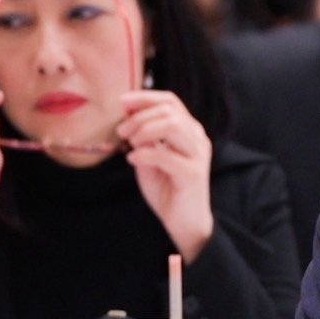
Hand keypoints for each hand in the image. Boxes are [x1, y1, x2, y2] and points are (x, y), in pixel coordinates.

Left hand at [118, 90, 213, 261]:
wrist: (183, 220)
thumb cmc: (166, 188)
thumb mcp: (149, 158)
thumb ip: (142, 137)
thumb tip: (128, 113)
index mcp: (188, 130)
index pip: (171, 101)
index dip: (145, 97)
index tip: (122, 101)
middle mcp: (197, 138)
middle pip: (170, 111)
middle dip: (139, 117)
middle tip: (121, 132)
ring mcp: (198, 155)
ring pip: (173, 126)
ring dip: (144, 131)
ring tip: (130, 144)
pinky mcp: (193, 174)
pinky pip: (167, 156)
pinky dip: (145, 154)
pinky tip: (132, 160)